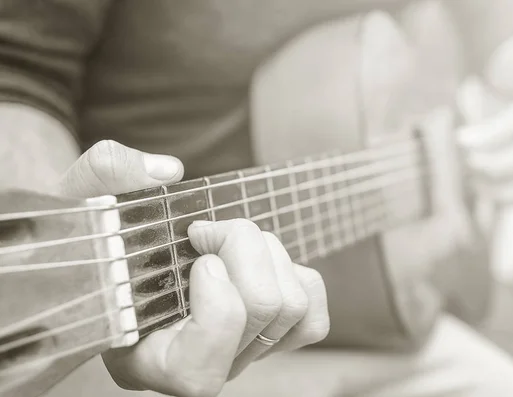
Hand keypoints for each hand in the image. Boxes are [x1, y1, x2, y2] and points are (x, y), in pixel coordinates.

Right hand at [58, 140, 329, 396]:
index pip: (198, 372)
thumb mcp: (82, 199)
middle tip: (207, 229)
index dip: (215, 302)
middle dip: (243, 245)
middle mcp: (196, 368)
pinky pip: (312, 318)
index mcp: (141, 360)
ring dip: (268, 251)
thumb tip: (167, 172)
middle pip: (263, 311)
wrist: (118, 253)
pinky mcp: (269, 338)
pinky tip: (261, 261)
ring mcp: (237, 355)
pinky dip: (297, 277)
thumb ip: (107, 175)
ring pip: (291, 307)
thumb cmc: (98, 237)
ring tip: (228, 238)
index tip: (194, 249)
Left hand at [458, 81, 512, 204]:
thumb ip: (490, 130)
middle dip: (479, 181)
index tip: (463, 152)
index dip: (473, 163)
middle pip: (499, 191)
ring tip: (477, 174)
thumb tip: (459, 140)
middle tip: (467, 167)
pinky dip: (504, 194)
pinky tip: (493, 179)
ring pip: (510, 201)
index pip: (493, 169)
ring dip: (489, 192)